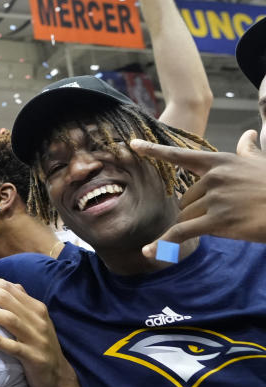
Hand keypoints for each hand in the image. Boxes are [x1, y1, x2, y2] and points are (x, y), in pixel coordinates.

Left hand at [0, 275, 78, 386]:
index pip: (9, 288)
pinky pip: (13, 347)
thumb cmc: (39, 345)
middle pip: (6, 299)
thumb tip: (1, 282)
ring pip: (8, 319)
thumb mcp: (34, 320)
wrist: (59, 376)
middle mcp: (37, 320)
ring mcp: (36, 338)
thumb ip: (20, 302)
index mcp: (36, 308)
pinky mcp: (33, 357)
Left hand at [130, 132, 265, 251]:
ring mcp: (215, 198)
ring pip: (186, 216)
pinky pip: (181, 233)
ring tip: (229, 222)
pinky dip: (164, 243)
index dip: (155, 151)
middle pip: (185, 200)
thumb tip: (249, 134)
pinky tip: (150, 252)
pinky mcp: (217, 220)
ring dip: (199, 225)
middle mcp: (213, 177)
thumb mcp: (260, 163)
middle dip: (197, 211)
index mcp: (220, 162)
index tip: (133, 145)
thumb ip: (248, 151)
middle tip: (226, 213)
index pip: (181, 156)